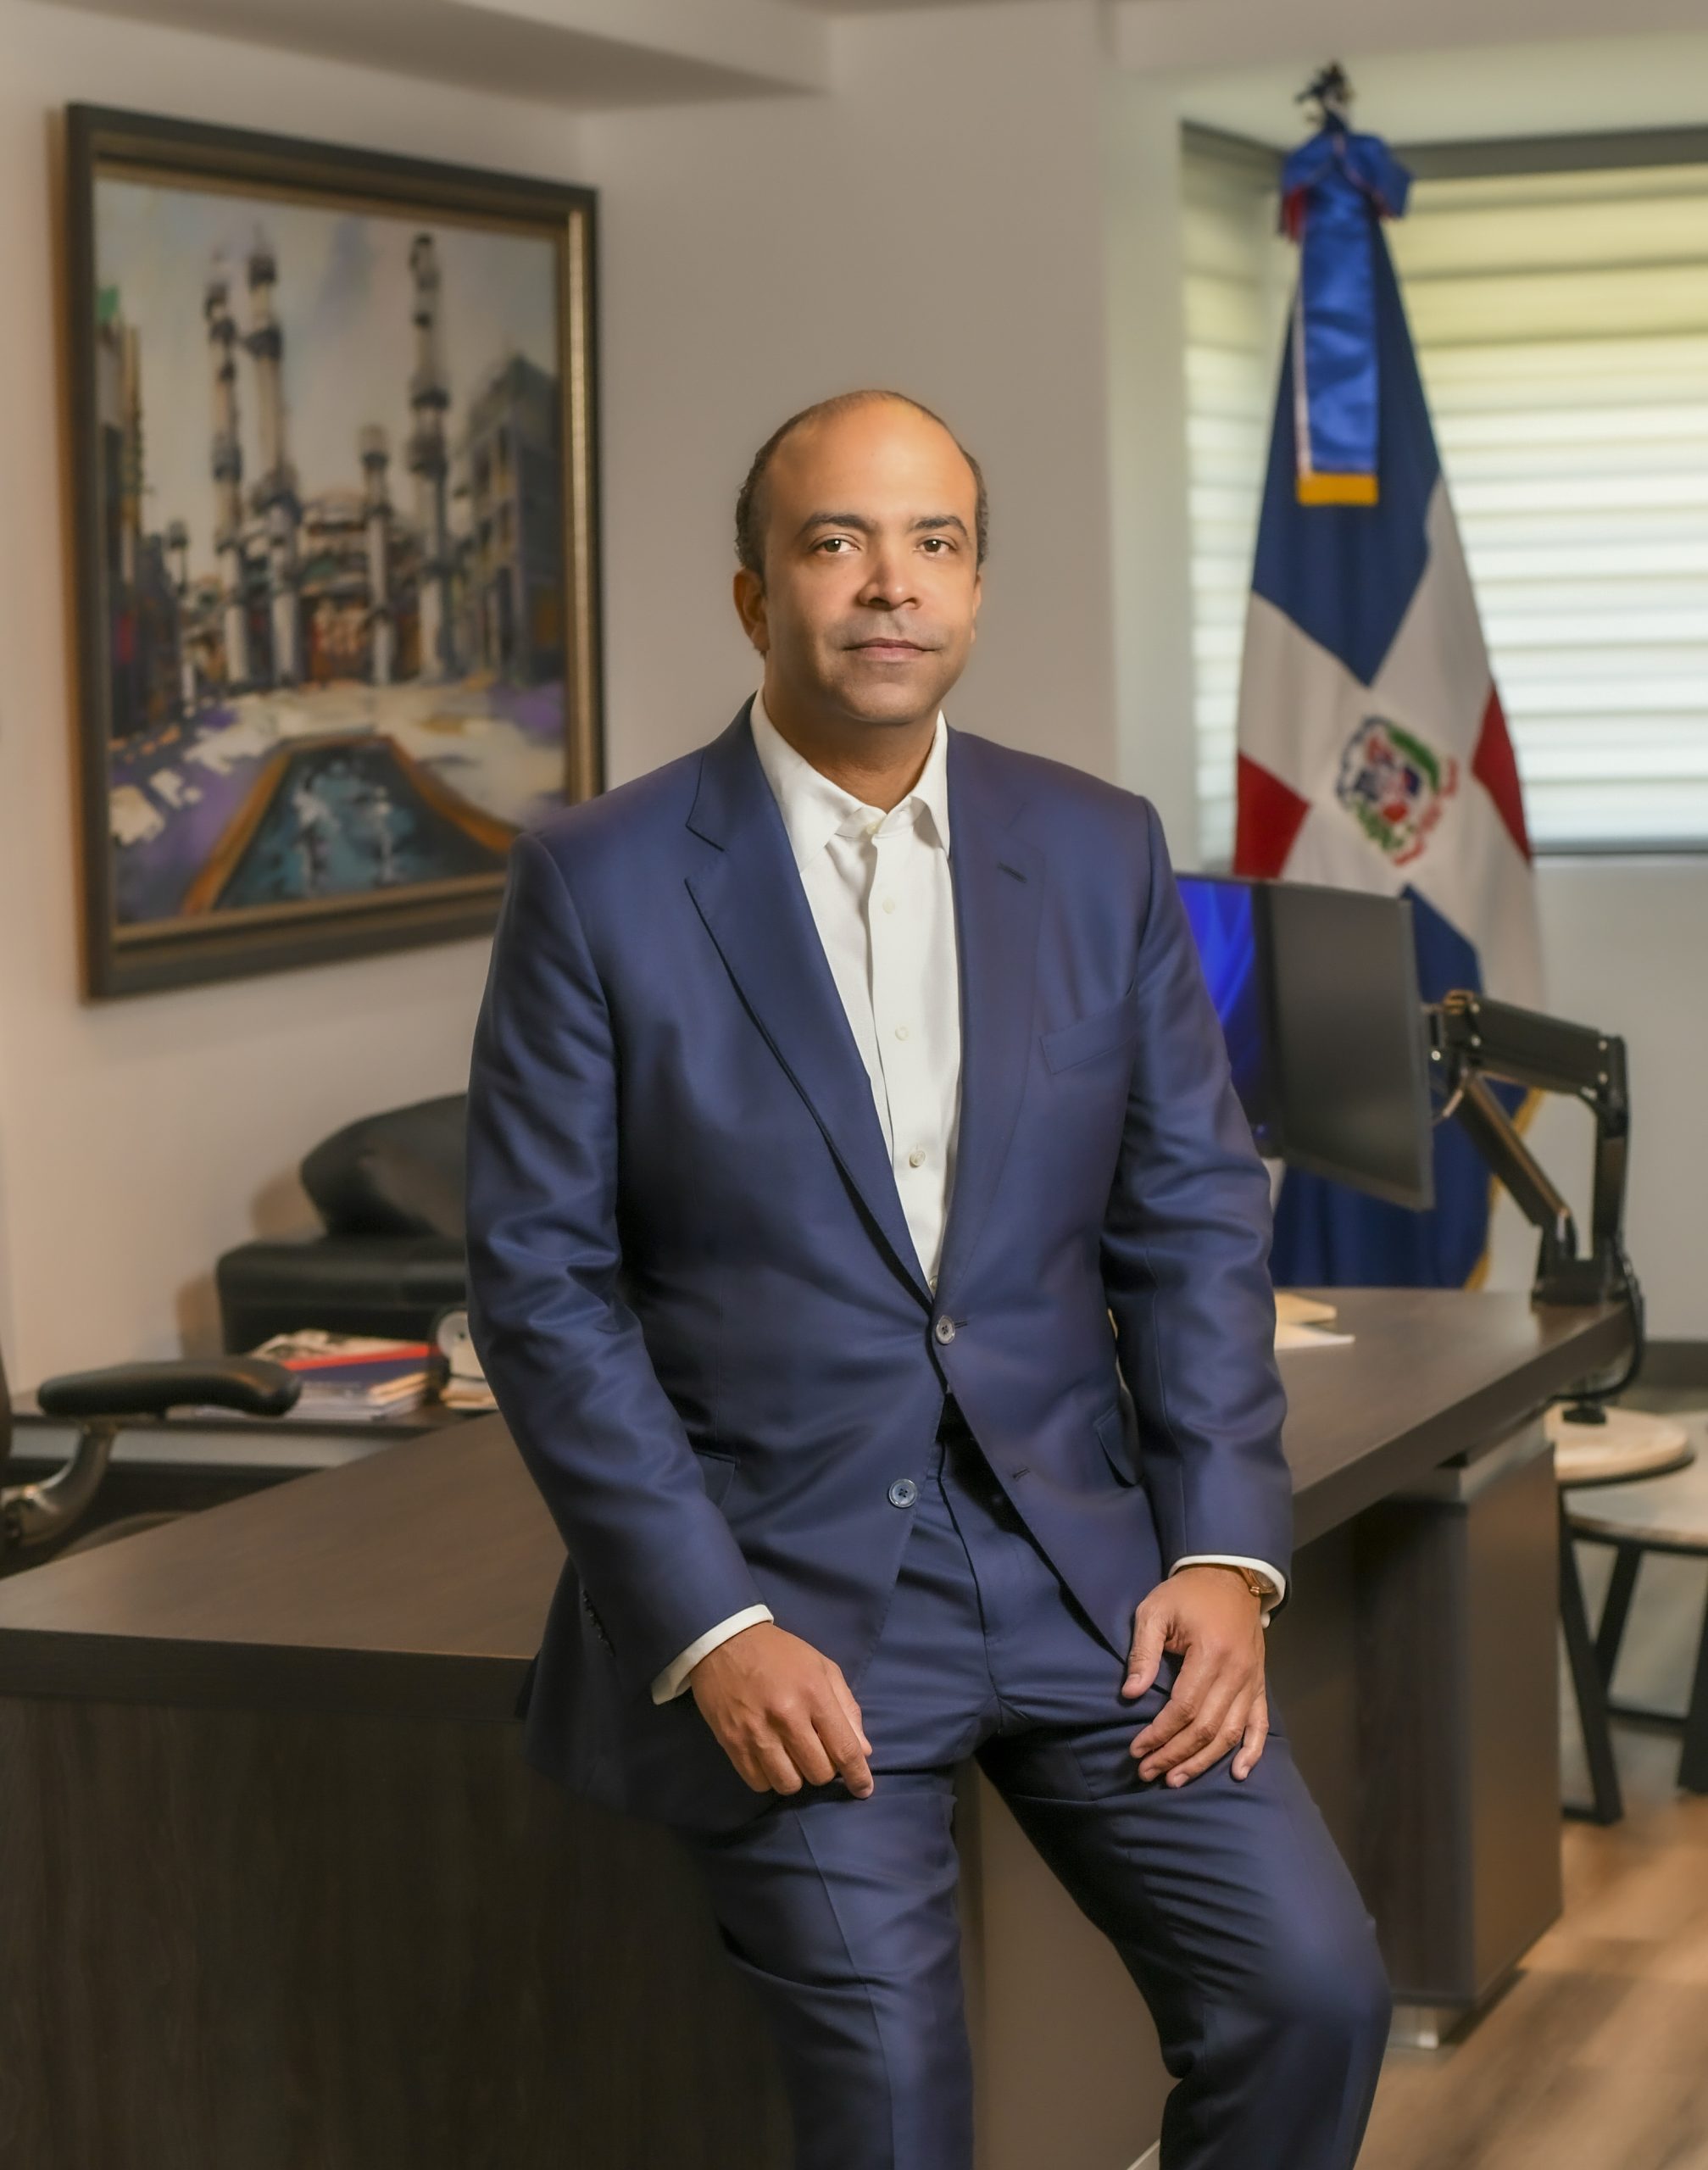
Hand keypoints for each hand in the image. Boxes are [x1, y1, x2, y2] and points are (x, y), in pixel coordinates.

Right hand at [690, 1621, 874, 1798]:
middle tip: (816, 1752)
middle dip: (824, 1769)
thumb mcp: (823, 1667)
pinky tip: (770, 1759)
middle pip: (818, 1773)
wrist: (725, 1640)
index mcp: (814, 1694)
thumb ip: (847, 1708)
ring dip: (796, 1776)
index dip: (858, 1775)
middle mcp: (787, 1717)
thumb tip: (863, 1751)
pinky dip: (769, 1778)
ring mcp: (757, 1732)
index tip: (863, 1789)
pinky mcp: (731, 1743)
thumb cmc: (781, 1653)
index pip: (845, 1749)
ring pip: (789, 1784)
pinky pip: (759, 1783)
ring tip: (791, 1757)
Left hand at [1120, 1565, 1267, 1785]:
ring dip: (1203, 1761)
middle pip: (1206, 1728)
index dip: (1159, 1733)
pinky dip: (1251, 1751)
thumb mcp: (1155, 1610)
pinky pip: (1259, 1724)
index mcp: (1211, 1653)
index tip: (1136, 1749)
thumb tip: (1130, 1694)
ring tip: (1176, 1778)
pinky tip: (1238, 1773)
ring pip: (1230, 1734)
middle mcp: (1237, 1673)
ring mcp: (1252, 1681)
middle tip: (1148, 1772)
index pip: (1184, 1707)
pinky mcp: (1260, 1684)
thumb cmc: (1186, 1594)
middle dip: (1175, 1754)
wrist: (1230, 1577)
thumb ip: (1143, 1652)